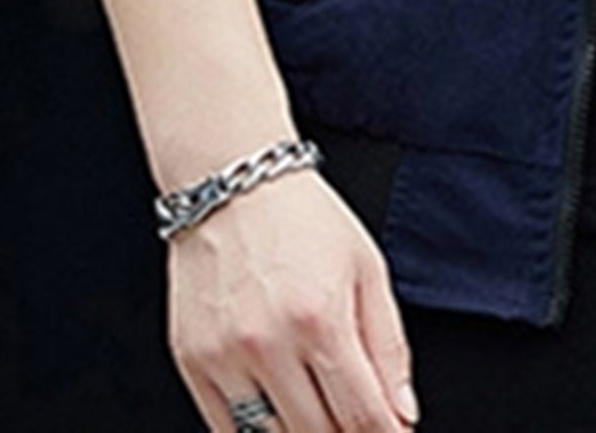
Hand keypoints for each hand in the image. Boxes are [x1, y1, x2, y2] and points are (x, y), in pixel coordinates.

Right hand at [167, 165, 419, 430]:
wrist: (233, 185)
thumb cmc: (305, 221)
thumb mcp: (367, 269)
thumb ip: (389, 346)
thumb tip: (402, 414)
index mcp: (322, 318)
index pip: (362, 415)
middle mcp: (270, 343)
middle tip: (357, 422)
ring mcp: (226, 357)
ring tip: (320, 412)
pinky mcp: (193, 362)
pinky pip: (225, 431)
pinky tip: (279, 416)